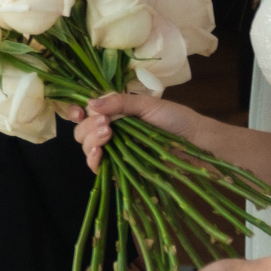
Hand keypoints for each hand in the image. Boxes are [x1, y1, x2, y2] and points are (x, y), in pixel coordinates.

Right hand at [55, 91, 203, 172]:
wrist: (195, 142)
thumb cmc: (175, 118)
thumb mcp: (147, 104)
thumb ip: (119, 103)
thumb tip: (90, 104)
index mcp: (114, 112)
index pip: (85, 112)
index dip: (75, 112)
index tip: (79, 112)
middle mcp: (110, 130)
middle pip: (82, 131)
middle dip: (88, 127)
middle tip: (106, 125)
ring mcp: (115, 150)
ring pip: (87, 148)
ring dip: (90, 141)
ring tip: (107, 136)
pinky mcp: (121, 168)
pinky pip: (98, 167)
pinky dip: (93, 161)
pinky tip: (99, 154)